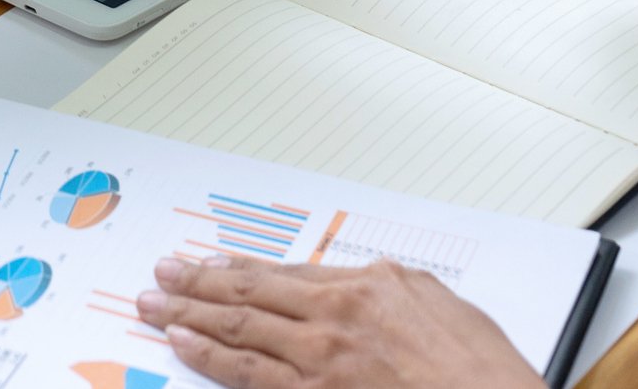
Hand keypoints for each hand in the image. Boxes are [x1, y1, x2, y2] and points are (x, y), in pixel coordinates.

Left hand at [136, 254, 543, 388]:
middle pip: (250, 292)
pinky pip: (252, 376)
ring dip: (191, 315)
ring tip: (157, 307)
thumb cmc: (480, 368)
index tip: (206, 262)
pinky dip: (214, 358)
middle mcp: (335, 315)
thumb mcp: (436, 303)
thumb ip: (386, 289)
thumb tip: (358, 280)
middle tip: (160, 276)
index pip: (282, 272)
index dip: (237, 267)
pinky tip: (187, 346)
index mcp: (365, 284)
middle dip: (197, 283)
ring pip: (241, 330)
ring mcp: (322, 360)